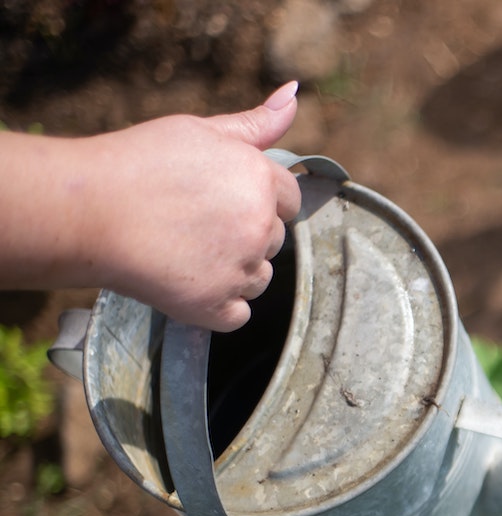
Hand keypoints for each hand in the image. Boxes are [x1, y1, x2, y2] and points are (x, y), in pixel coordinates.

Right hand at [82, 81, 303, 330]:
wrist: (85, 209)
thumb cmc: (136, 163)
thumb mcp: (199, 130)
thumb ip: (255, 123)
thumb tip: (294, 94)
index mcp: (260, 180)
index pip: (289, 198)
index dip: (260, 199)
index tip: (222, 201)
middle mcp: (259, 225)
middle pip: (274, 240)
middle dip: (245, 234)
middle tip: (193, 222)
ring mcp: (240, 269)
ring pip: (258, 278)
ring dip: (234, 271)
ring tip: (185, 250)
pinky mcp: (216, 305)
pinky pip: (238, 314)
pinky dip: (218, 305)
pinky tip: (187, 281)